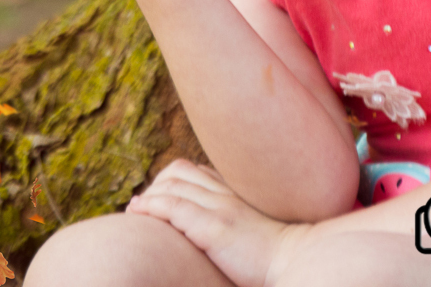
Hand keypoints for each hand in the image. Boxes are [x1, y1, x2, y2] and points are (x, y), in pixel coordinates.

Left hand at [125, 159, 313, 286]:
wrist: (296, 261)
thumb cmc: (275, 256)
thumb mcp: (251, 230)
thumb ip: (232, 223)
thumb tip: (213, 237)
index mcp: (234, 192)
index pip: (192, 170)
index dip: (168, 180)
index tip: (154, 197)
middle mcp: (225, 192)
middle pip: (177, 172)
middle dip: (154, 185)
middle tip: (139, 206)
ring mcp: (219, 207)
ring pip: (171, 185)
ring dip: (147, 196)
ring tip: (133, 210)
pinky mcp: (214, 226)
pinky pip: (173, 206)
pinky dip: (150, 206)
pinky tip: (137, 212)